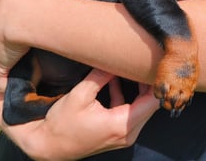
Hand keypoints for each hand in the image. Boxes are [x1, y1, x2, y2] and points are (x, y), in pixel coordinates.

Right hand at [8, 69, 158, 160]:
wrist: (49, 146)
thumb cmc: (63, 123)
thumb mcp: (80, 95)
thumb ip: (100, 76)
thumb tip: (114, 59)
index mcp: (121, 124)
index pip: (152, 101)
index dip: (156, 82)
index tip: (154, 64)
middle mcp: (127, 133)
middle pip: (149, 104)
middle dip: (148, 82)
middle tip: (143, 60)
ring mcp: (123, 135)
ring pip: (141, 107)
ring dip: (137, 87)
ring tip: (131, 66)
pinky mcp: (117, 132)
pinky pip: (129, 111)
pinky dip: (127, 95)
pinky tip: (115, 79)